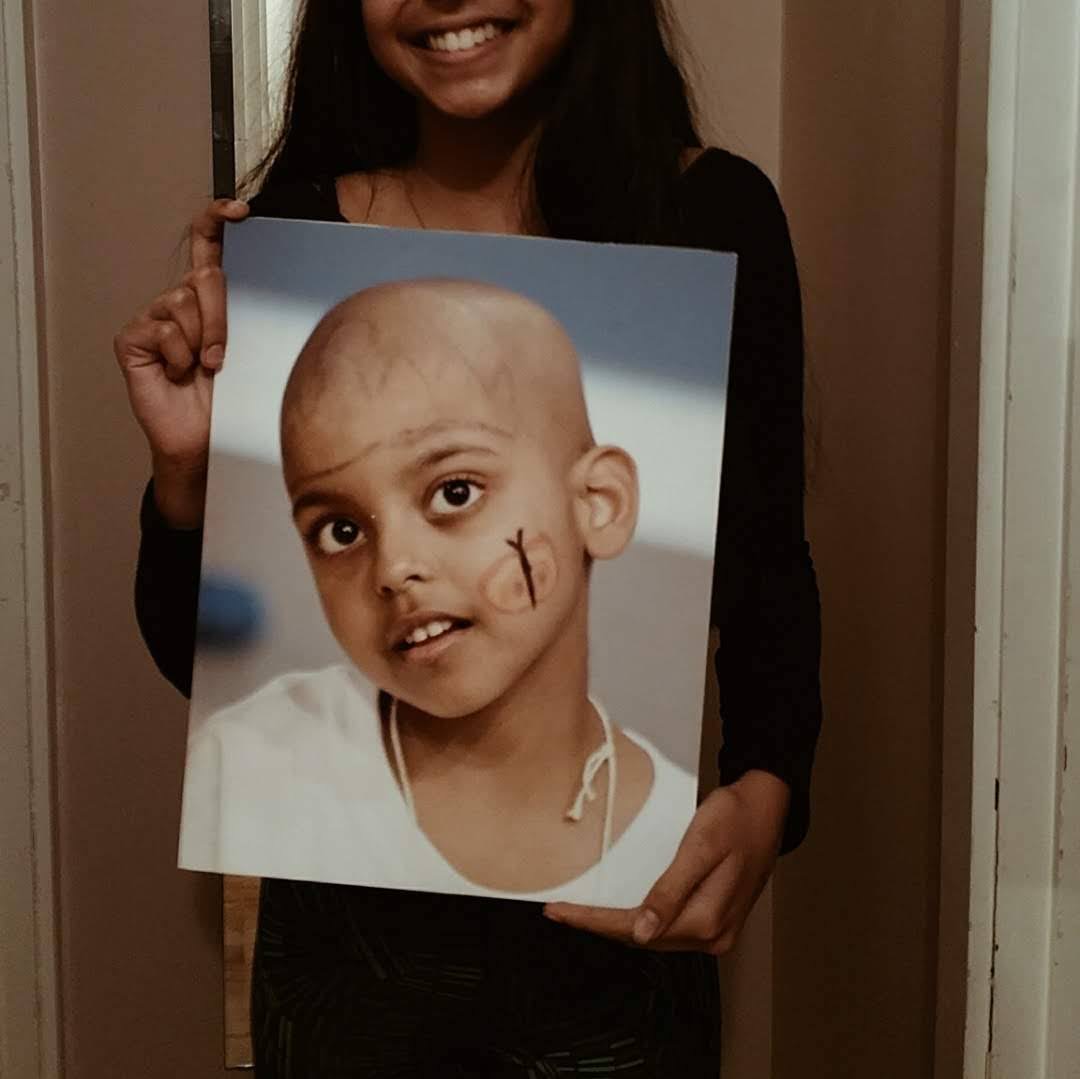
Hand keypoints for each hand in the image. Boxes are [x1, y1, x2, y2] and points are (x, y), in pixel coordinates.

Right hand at [113, 198, 248, 527]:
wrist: (210, 440)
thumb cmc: (233, 398)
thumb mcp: (253, 348)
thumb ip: (251, 310)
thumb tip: (269, 274)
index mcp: (212, 300)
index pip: (209, 245)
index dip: (218, 221)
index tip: (239, 211)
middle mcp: (181, 303)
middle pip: (205, 275)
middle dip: (223, 314)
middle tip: (225, 354)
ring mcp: (154, 319)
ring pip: (184, 301)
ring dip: (205, 338)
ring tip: (207, 368)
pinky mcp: (133, 340)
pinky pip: (161, 329)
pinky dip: (178, 354)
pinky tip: (180, 373)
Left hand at [543, 770, 789, 954]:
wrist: (768, 807)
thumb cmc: (735, 817)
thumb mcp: (701, 846)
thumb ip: (671, 890)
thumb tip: (641, 932)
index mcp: (706, 920)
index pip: (635, 929)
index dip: (594, 921)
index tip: (559, 911)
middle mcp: (712, 935)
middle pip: (642, 937)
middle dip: (600, 925)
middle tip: (560, 911)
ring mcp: (717, 932)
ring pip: (655, 935)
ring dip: (618, 925)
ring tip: (582, 911)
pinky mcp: (716, 920)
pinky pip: (669, 927)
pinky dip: (640, 919)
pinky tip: (621, 909)